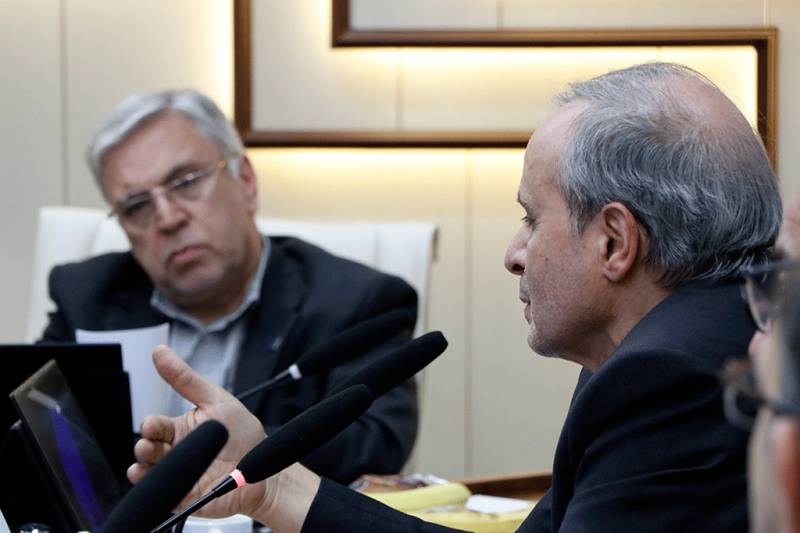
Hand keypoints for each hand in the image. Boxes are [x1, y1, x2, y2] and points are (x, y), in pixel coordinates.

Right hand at [127, 345, 268, 517]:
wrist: (263, 466)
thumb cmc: (241, 432)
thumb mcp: (216, 399)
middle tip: (147, 444)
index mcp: (180, 428)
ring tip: (143, 463)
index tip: (151, 425)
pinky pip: (165, 495)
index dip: (150, 425)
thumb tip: (160, 352)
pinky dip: (156, 490)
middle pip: (148, 449)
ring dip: (142, 468)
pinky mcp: (186, 496)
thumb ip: (186, 379)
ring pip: (150, 473)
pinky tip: (152, 481)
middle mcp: (176, 452)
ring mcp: (180, 474)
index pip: (156, 426)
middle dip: (144, 446)